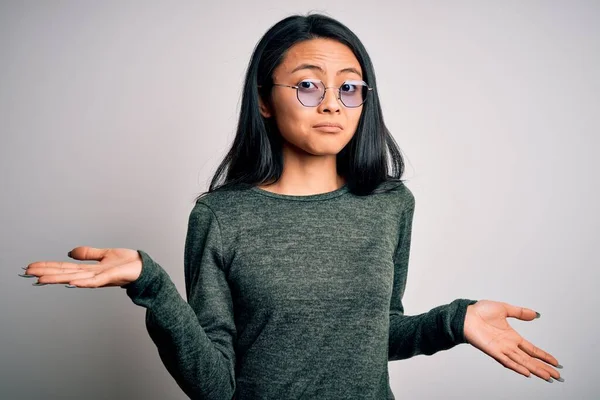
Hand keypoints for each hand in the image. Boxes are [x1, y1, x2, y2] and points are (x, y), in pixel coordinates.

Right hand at [21, 247, 141, 287]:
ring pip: (75, 278)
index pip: (65, 267)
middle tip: (28, 273)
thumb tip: (70, 252)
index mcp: (90, 269)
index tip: (31, 267)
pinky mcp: (111, 278)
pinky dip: (82, 282)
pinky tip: (71, 282)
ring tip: (42, 279)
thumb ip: (88, 254)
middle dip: (47, 273)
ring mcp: (100, 278)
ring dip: (59, 278)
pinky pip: (94, 281)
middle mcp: (92, 275)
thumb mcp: (105, 254)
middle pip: (65, 273)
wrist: (145, 269)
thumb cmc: (128, 263)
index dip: (48, 266)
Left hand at [463, 300, 562, 381]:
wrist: (465, 314)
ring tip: (548, 377)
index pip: (532, 349)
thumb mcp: (504, 309)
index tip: (555, 363)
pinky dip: (517, 367)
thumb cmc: (479, 311)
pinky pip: (507, 361)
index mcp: (512, 336)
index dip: (544, 356)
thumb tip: (535, 314)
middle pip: (530, 359)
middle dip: (544, 368)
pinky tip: (527, 373)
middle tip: (558, 377)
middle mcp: (508, 345)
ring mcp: (501, 349)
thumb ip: (520, 312)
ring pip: (522, 362)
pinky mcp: (493, 351)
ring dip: (535, 370)